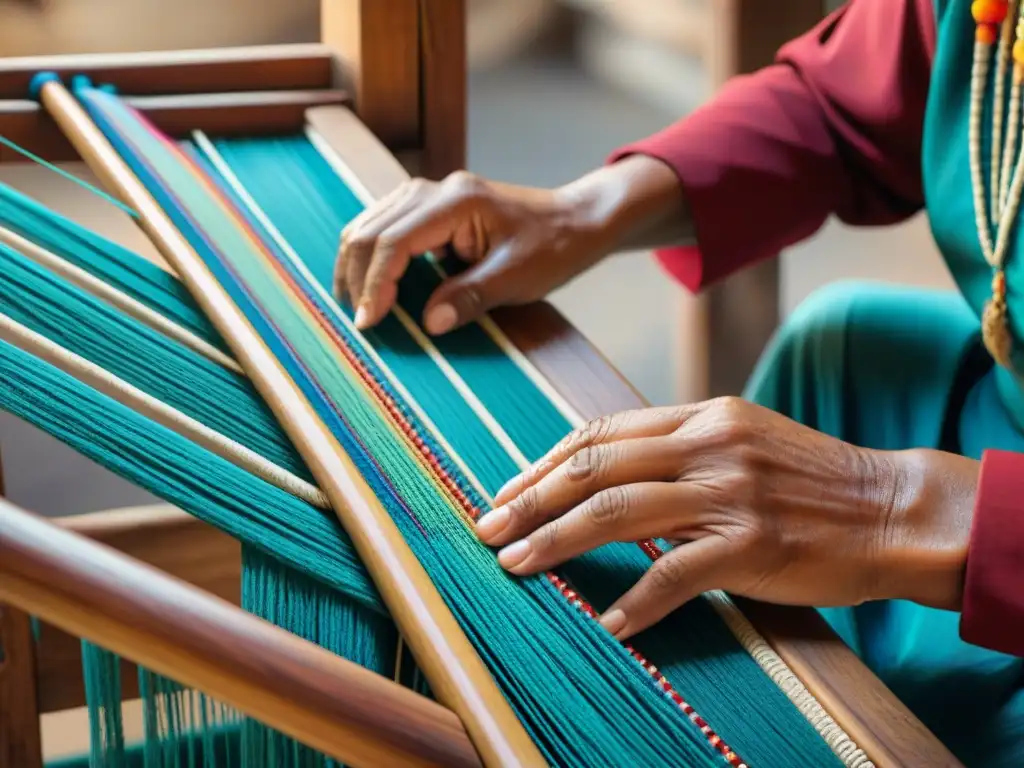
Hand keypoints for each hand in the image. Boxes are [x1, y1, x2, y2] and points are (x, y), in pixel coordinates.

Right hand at [335, 155, 690, 332]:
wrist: (577, 221)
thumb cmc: (554, 246)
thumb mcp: (517, 278)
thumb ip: (470, 297)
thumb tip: (428, 323)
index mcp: (456, 203)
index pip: (394, 243)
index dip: (374, 285)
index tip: (368, 322)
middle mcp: (436, 190)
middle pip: (371, 230)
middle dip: (355, 276)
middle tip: (357, 321)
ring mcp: (432, 194)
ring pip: (371, 223)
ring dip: (357, 263)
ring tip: (355, 304)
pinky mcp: (433, 207)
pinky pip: (386, 225)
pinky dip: (372, 254)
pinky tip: (371, 282)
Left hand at [475, 397, 978, 639]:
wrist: (891, 507)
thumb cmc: (810, 481)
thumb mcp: (741, 441)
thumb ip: (678, 449)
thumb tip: (609, 475)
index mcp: (700, 416)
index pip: (599, 432)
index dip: (544, 462)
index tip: (508, 491)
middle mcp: (707, 444)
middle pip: (594, 466)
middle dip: (530, 500)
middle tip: (489, 529)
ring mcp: (728, 492)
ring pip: (617, 512)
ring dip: (556, 542)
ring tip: (516, 566)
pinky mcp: (751, 544)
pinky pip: (674, 573)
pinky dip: (635, 600)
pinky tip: (608, 622)